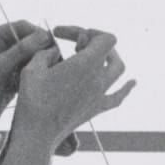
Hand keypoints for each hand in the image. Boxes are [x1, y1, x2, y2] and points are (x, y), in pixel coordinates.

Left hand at [0, 20, 56, 126]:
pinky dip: (36, 73)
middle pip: (26, 42)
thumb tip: (44, 36)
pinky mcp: (12, 78)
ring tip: (49, 69)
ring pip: (29, 57)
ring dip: (38, 62)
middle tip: (55, 57)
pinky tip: (43, 78)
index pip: (19, 27)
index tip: (51, 42)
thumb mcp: (0, 66)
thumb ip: (22, 50)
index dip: (36, 33)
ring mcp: (6, 63)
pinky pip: (28, 71)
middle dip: (39, 49)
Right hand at [9, 25, 134, 156]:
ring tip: (94, 56)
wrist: (37, 134)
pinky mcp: (96, 110)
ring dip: (109, 58)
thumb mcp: (33, 66)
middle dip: (94, 42)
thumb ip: (47, 52)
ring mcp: (100, 96)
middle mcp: (99, 79)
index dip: (85, 31)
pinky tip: (132, 83)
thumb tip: (55, 51)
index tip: (62, 35)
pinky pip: (118, 97)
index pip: (104, 37)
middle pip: (111, 50)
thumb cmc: (32, 100)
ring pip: (118, 70)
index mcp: (86, 64)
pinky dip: (126, 88)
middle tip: (75, 46)